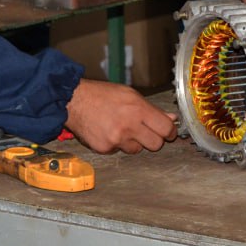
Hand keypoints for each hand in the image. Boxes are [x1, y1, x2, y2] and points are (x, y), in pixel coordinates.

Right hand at [63, 78, 177, 153]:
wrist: (75, 101)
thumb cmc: (102, 95)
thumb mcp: (130, 95)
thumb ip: (151, 109)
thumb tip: (170, 118)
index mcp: (138, 109)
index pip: (165, 128)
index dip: (170, 131)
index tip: (169, 132)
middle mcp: (128, 126)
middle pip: (156, 144)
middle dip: (155, 139)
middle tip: (147, 132)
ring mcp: (116, 139)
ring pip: (137, 150)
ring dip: (134, 142)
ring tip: (122, 128)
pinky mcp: (105, 148)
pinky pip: (119, 151)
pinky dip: (117, 144)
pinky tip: (109, 131)